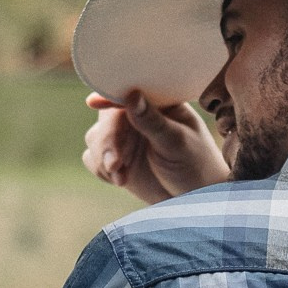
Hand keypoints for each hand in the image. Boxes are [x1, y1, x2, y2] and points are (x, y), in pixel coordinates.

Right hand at [80, 91, 228, 205]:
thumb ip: (153, 121)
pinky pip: (92, 157)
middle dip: (107, 140)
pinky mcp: (115, 157)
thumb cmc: (195, 164)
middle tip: (115, 163)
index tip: (93, 102)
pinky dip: (102, 169)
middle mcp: (136, 114)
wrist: (192, 196)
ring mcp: (123, 136)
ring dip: (103, 157)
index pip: (129, 91)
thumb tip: (132, 96)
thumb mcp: (177, 142)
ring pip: (95, 137)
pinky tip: (121, 179)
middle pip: (106, 117)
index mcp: (157, 102)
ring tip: (121, 177)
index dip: (109, 95)